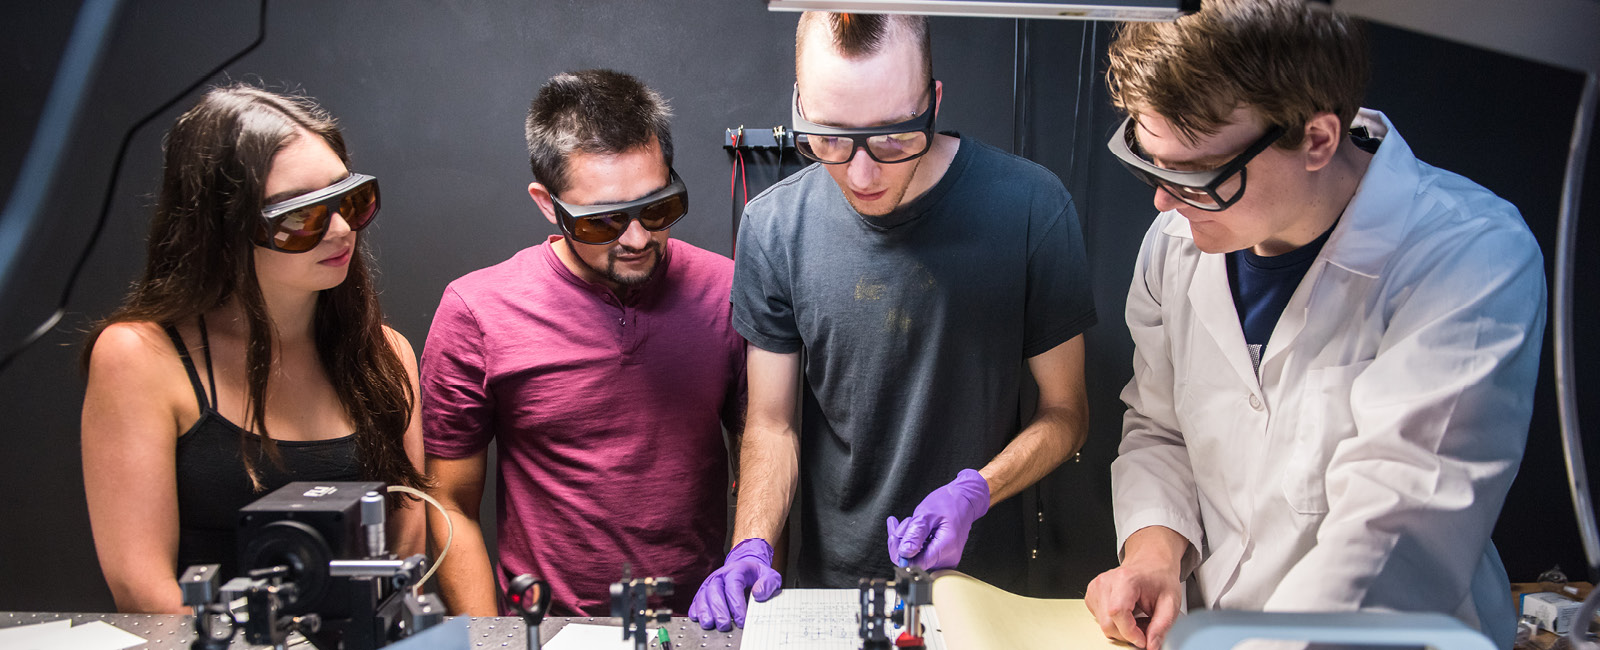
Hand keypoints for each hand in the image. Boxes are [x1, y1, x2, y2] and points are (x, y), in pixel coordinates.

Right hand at [688, 538, 781, 630]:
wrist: (745, 568)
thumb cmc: (757, 575)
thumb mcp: (770, 575)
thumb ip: (768, 583)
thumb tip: (758, 594)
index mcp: (736, 570)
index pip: (733, 586)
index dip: (736, 604)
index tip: (742, 620)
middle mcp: (719, 576)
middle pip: (714, 591)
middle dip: (719, 611)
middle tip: (724, 626)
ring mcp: (709, 583)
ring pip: (702, 596)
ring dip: (704, 612)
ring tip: (709, 625)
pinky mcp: (703, 592)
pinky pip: (696, 601)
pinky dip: (695, 611)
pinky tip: (699, 620)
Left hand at [885, 469, 989, 569]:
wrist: (965, 499)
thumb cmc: (949, 503)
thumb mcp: (927, 514)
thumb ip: (915, 534)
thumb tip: (904, 553)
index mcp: (946, 548)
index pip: (916, 564)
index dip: (901, 553)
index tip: (895, 536)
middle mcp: (947, 559)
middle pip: (913, 561)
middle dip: (902, 542)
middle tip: (904, 523)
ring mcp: (945, 559)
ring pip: (915, 558)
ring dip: (907, 539)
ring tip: (912, 522)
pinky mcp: (942, 557)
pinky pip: (921, 554)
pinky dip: (913, 541)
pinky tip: (912, 527)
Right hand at [1084, 528, 1185, 649]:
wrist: (1151, 563)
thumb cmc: (1159, 577)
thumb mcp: (1170, 602)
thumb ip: (1161, 626)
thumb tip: (1152, 645)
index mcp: (1125, 579)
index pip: (1117, 612)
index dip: (1130, 632)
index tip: (1143, 639)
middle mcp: (1105, 582)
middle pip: (1108, 623)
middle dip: (1128, 634)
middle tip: (1145, 628)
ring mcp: (1096, 587)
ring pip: (1103, 624)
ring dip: (1122, 629)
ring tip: (1138, 619)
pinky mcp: (1092, 594)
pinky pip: (1100, 619)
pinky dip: (1115, 623)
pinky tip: (1127, 615)